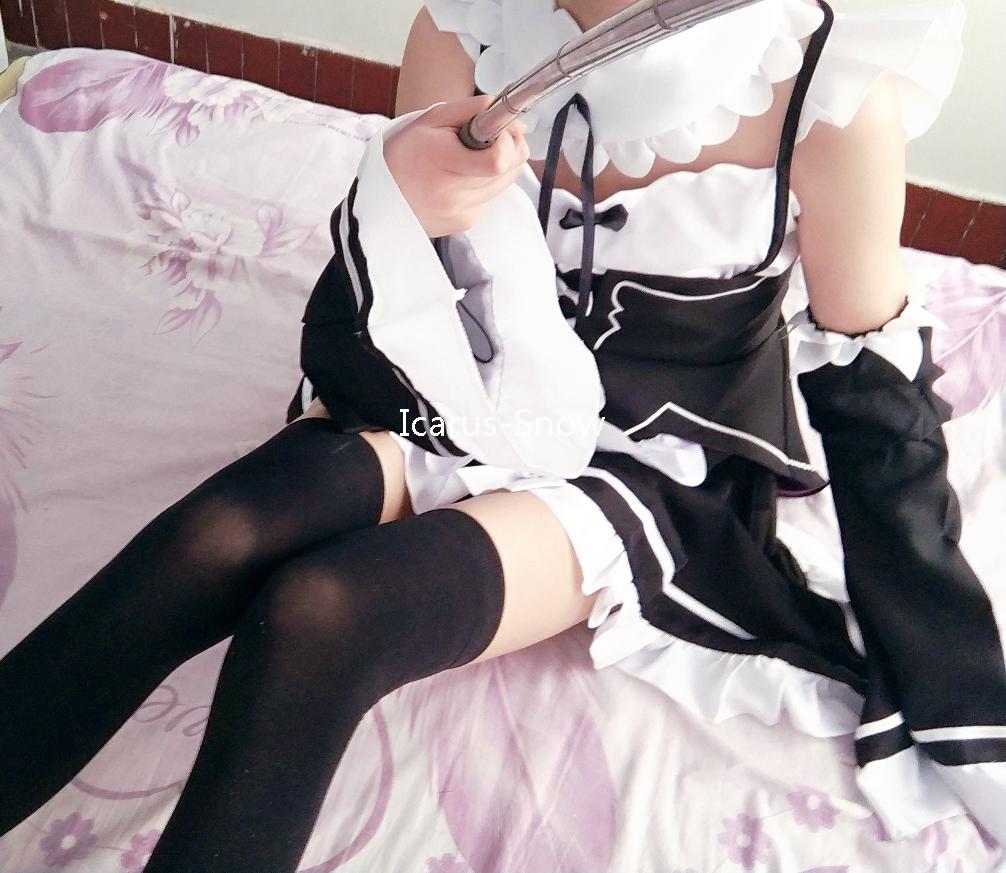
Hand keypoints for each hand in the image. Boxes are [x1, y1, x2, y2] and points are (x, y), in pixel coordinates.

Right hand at [384, 95, 530, 237]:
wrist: (381, 200)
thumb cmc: (402, 155)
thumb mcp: (430, 120)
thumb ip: (472, 111)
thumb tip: (513, 119)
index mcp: (442, 162)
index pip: (498, 160)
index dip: (507, 140)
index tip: (498, 127)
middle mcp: (455, 194)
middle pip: (510, 169)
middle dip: (509, 146)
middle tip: (489, 137)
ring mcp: (463, 211)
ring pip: (507, 182)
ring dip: (499, 164)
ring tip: (472, 157)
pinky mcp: (467, 221)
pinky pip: (492, 196)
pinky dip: (486, 182)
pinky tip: (463, 177)